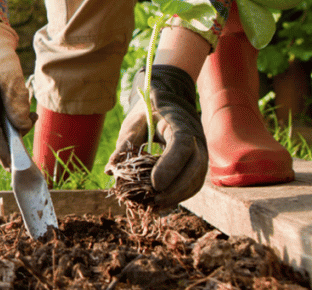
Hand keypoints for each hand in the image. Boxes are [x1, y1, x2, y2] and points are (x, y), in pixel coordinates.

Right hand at [0, 18, 32, 166]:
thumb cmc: (2, 61)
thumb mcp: (14, 79)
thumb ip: (17, 104)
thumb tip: (21, 128)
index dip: (0, 149)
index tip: (10, 162)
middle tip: (11, 164)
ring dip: (3, 136)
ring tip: (23, 136)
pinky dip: (0, 126)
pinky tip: (16, 123)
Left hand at [107, 64, 207, 208]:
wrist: (169, 105)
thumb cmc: (150, 112)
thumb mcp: (135, 121)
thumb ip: (125, 143)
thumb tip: (111, 169)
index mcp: (179, 124)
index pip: (181, 145)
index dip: (170, 165)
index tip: (154, 184)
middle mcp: (196, 140)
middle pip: (194, 167)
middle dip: (175, 188)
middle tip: (153, 200)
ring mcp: (200, 153)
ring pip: (196, 179)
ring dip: (177, 196)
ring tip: (155, 207)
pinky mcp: (198, 165)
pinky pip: (193, 184)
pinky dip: (179, 196)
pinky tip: (162, 205)